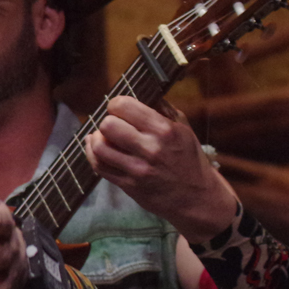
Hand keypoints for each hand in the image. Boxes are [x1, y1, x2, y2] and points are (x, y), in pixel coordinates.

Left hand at [84, 96, 237, 241]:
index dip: (116, 104)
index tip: (118, 107)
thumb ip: (162, 109)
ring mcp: (137, 169)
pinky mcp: (128, 185)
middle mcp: (150, 149)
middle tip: (114, 124)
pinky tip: (97, 148)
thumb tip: (143, 90)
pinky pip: (98, 166)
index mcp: (165, 130)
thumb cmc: (189, 159)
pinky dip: (92, 154)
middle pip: (108, 125)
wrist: (197, 198)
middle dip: (107, 121)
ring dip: (97, 138)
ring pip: (99, 146)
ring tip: (104, 137)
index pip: (124, 107)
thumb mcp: (183, 130)